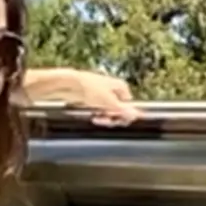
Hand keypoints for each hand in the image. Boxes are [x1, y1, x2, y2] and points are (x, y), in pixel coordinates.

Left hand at [25, 67, 141, 123]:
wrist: (69, 84)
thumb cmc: (89, 89)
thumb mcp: (109, 103)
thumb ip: (123, 110)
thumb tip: (137, 115)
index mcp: (120, 86)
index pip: (129, 103)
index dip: (124, 114)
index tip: (117, 119)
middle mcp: (112, 88)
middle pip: (118, 108)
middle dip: (112, 116)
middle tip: (104, 120)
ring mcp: (101, 93)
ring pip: (107, 110)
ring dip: (103, 117)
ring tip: (96, 118)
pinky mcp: (91, 97)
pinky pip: (98, 109)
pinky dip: (95, 114)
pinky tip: (91, 115)